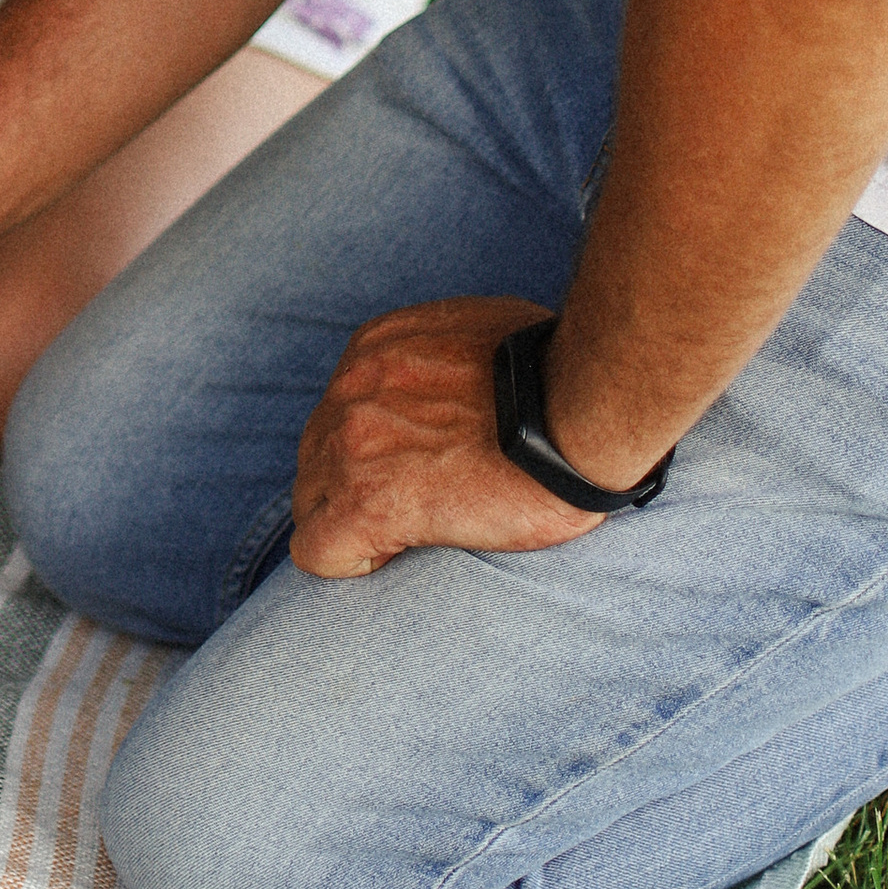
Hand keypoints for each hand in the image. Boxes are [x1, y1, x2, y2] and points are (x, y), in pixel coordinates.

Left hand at [289, 294, 605, 577]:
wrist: (577, 408)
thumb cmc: (558, 371)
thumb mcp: (486, 326)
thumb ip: (451, 353)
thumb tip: (466, 374)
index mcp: (377, 347)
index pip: (340, 407)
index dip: (371, 446)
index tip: (411, 466)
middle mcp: (351, 389)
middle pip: (317, 453)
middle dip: (355, 484)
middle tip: (414, 507)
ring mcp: (351, 445)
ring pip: (310, 502)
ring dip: (351, 523)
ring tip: (410, 538)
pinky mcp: (366, 503)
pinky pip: (318, 551)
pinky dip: (349, 562)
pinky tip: (394, 559)